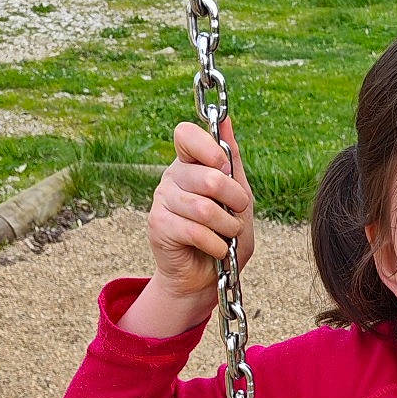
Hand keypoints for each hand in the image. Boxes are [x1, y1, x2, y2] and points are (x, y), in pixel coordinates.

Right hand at [146, 116, 253, 302]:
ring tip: (227, 235)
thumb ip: (233, 161)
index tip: (224, 168)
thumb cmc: (224, 236)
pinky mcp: (158, 225)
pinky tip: (216, 250)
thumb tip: (227, 118)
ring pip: (204, 208)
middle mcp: (172, 177)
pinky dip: (216, 245)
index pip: (186, 134)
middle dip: (235, 201)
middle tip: (236, 215)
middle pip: (208, 177)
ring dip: (227, 228)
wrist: (204, 278)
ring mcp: (161, 200)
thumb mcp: (238, 198)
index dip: (209, 149)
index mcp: (190, 163)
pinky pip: (195, 231)